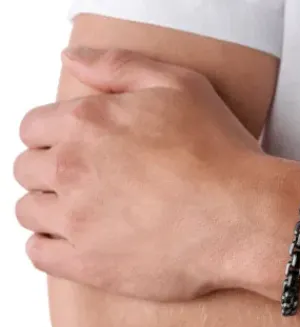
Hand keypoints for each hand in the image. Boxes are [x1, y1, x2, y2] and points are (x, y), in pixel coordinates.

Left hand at [14, 47, 268, 300]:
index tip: (71, 149)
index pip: (34, 128)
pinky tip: (73, 242)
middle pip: (28, 170)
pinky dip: (49, 247)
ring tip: (80, 212)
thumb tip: (73, 60)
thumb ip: (119, 66)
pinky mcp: (89, 264)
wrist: (244, 217)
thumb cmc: (221, 155)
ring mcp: (77, 221)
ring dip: (47, 209)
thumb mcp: (179, 86)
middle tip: (81, 182)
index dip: (51, 137)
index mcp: (88, 124)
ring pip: (29, 212)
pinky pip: (40, 254)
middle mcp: (73, 170)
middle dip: (49, 172)